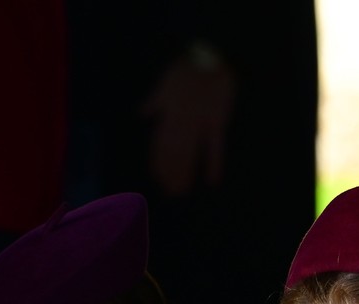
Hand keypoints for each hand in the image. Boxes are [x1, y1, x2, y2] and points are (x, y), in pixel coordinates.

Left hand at [141, 45, 236, 196]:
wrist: (210, 57)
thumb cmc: (186, 69)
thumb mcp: (164, 84)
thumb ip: (153, 102)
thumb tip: (141, 113)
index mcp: (167, 115)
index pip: (159, 144)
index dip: (157, 161)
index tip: (157, 176)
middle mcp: (180, 123)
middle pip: (173, 153)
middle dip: (170, 173)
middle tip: (169, 191)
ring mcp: (199, 124)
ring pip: (189, 154)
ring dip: (185, 173)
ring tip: (182, 190)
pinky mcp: (217, 122)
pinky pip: (215, 146)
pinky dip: (214, 164)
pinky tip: (213, 180)